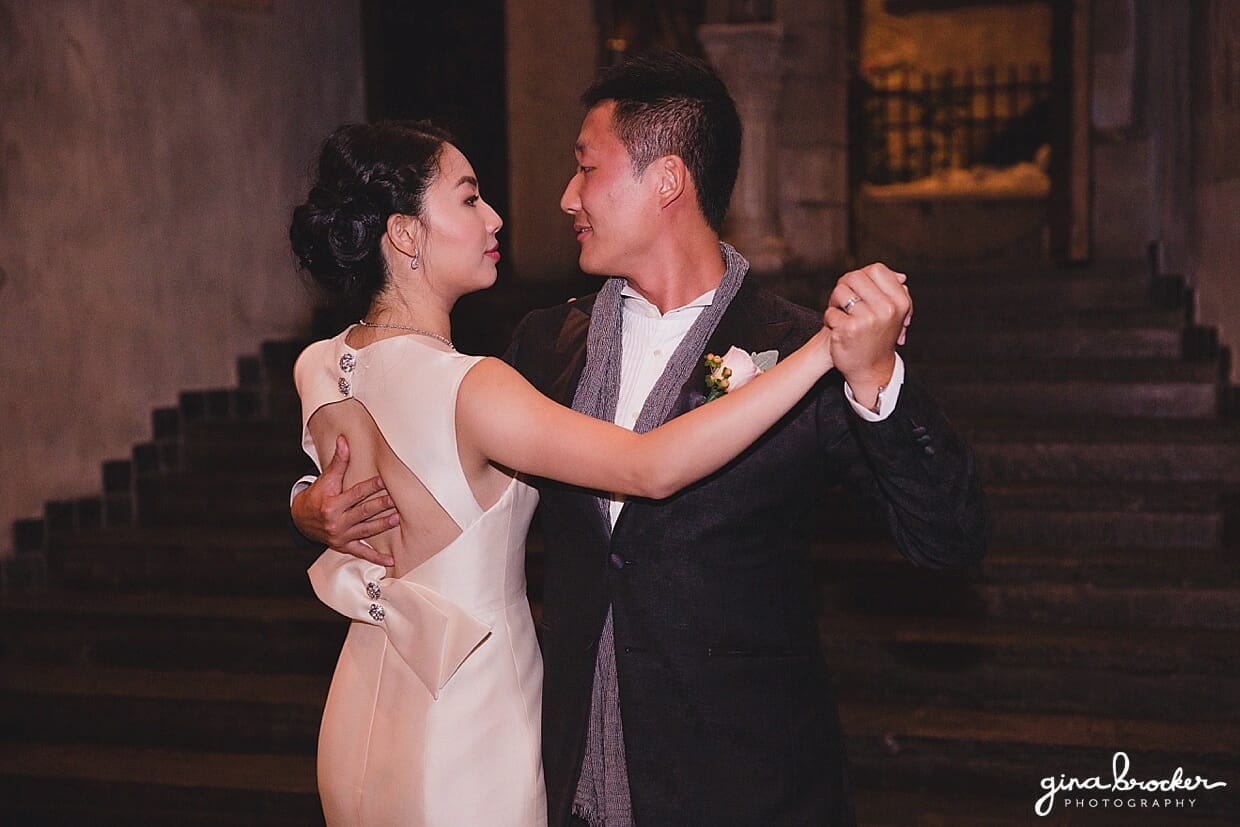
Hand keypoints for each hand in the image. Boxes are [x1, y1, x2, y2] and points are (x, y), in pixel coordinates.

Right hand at [291, 434, 397, 565]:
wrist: (300, 520)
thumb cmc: (317, 496)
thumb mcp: (325, 479)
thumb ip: (338, 461)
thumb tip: (344, 440)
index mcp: (331, 505)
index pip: (355, 494)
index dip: (369, 487)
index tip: (383, 481)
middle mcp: (336, 522)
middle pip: (363, 512)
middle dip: (380, 506)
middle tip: (396, 500)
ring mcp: (341, 536)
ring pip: (366, 530)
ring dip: (382, 525)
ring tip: (396, 519)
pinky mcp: (344, 546)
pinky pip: (362, 553)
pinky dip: (376, 559)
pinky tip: (391, 561)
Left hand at [822, 263, 911, 407]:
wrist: (870, 369)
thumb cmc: (878, 337)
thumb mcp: (893, 313)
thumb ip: (894, 292)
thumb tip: (900, 275)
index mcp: (900, 301)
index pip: (877, 269)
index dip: (863, 275)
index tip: (858, 289)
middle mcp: (887, 309)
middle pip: (855, 277)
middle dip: (845, 287)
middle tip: (844, 302)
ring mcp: (868, 319)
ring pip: (840, 292)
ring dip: (835, 303)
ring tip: (841, 315)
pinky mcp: (849, 329)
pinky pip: (830, 312)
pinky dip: (830, 320)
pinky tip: (838, 329)